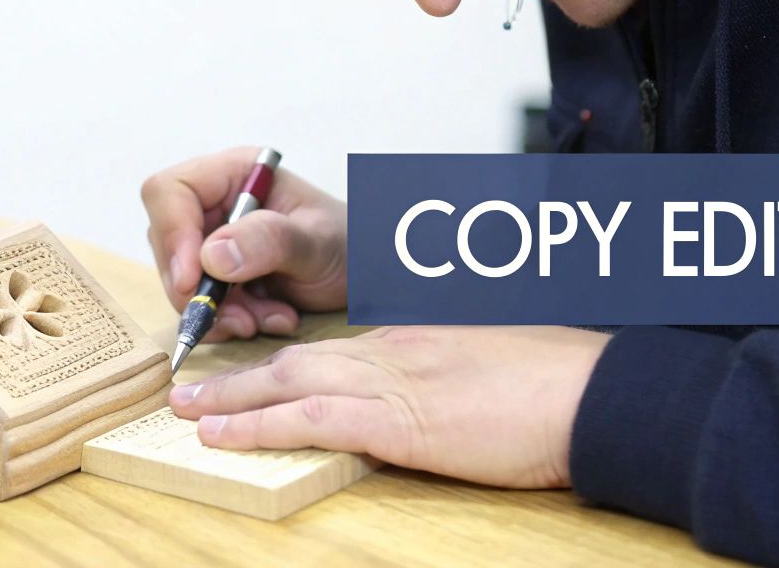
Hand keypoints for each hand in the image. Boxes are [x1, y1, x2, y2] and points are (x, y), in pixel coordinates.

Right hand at [142, 146, 346, 340]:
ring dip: (220, 312)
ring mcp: (213, 241)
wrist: (371, 277)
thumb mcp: (317, 242)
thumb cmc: (352, 245)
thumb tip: (209, 256)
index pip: (170, 192)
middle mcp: (216, 204)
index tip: (192, 281)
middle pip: (168, 243)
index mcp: (235, 175)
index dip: (172, 236)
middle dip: (201, 289)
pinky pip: (198, 304)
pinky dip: (228, 322)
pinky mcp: (217, 276)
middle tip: (242, 318)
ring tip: (268, 319)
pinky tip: (268, 319)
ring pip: (180, 281)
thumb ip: (268, 241)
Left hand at [167, 325, 610, 488]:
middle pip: (298, 360)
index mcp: (416, 339)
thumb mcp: (496, 370)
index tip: (257, 377)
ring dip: (232, 399)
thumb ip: (456, 379)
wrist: (591, 392)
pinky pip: (310, 420)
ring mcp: (392, 381)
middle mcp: (393, 350)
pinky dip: (258, 426)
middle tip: (191, 388)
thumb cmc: (560, 385)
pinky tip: (223, 438)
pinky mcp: (396, 420)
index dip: (288, 366)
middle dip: (240, 377)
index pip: (336, 351)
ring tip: (187, 412)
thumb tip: (442, 399)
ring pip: (290, 384)